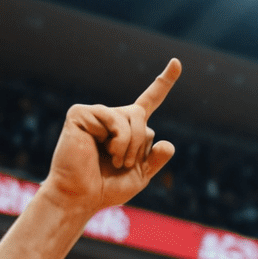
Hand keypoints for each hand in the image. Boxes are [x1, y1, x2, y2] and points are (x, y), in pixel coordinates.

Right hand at [38, 60, 180, 218]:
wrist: (82, 195)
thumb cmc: (108, 188)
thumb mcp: (141, 175)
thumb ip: (155, 159)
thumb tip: (169, 143)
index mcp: (127, 129)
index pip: (149, 101)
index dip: (163, 83)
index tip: (176, 62)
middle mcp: (112, 117)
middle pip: (143, 116)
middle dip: (142, 144)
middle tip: (126, 164)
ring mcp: (95, 114)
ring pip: (133, 118)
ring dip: (131, 145)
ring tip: (115, 160)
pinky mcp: (80, 113)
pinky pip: (114, 119)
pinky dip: (118, 140)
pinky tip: (105, 150)